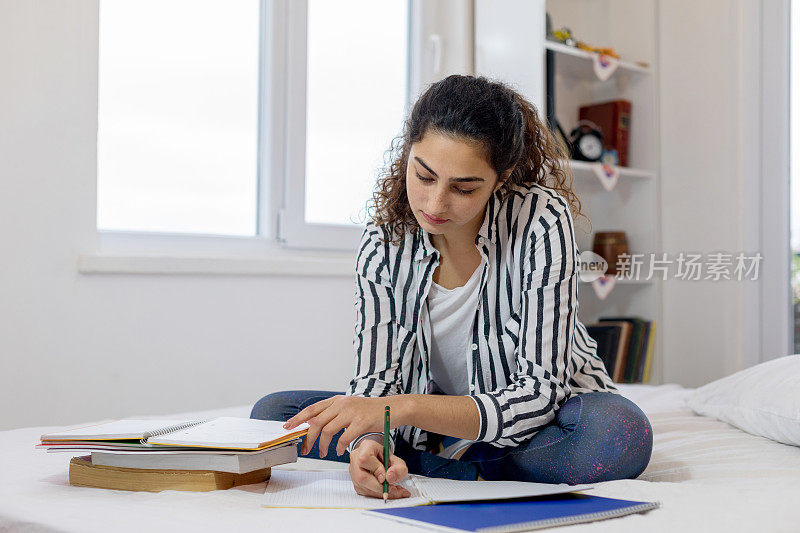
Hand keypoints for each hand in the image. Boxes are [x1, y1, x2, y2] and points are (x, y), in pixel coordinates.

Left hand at [283, 395, 398, 456]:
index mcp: (336, 400)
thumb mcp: (349, 407)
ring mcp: (351, 412)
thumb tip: (314, 424)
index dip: (298, 419)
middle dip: (308, 438)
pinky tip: (337, 451)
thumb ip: (333, 413)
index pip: (312, 409)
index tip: (287, 427)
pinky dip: (337, 447)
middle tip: (306, 449)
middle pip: (317, 422)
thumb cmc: (369, 411)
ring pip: (327, 431)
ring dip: (322, 445)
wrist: (392, 409)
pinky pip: (343, 438)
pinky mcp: (361, 422)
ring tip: (323, 453)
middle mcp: (342, 404)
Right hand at [349, 439, 410, 499]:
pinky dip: (377, 494)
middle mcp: (356, 458)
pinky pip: (364, 492)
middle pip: (361, 477)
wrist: (379, 460)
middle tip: (393, 489)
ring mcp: (353, 471)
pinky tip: (386, 491)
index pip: (364, 459)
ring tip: (393, 491)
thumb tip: (390, 477)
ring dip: (380, 492)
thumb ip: (398, 468)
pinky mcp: (355, 482)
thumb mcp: (397, 460)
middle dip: (379, 487)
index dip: (375, 470)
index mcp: (366, 447)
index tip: (386, 477)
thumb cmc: (386, 458)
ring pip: (363, 487)